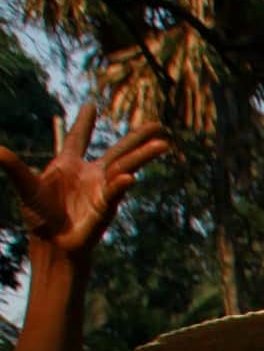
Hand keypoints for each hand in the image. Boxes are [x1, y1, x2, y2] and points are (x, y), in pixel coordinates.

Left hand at [0, 104, 169, 258]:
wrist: (53, 244)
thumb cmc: (40, 217)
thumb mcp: (26, 187)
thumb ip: (14, 168)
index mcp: (68, 166)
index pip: (77, 139)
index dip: (83, 123)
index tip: (91, 106)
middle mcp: (90, 175)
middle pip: (117, 150)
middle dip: (137, 138)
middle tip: (157, 125)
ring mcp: (101, 189)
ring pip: (125, 166)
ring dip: (143, 155)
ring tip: (162, 145)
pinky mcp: (106, 206)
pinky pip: (114, 192)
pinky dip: (120, 184)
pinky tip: (129, 177)